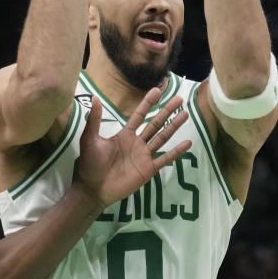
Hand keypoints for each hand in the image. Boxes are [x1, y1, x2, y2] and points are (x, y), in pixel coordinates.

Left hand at [75, 87, 190, 207]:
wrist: (93, 188)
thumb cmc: (90, 164)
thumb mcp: (90, 139)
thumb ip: (94, 120)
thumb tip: (94, 97)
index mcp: (125, 135)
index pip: (139, 115)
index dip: (148, 103)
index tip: (157, 90)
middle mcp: (137, 143)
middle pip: (155, 123)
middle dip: (167, 111)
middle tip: (179, 98)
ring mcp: (144, 156)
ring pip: (162, 138)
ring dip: (174, 126)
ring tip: (185, 114)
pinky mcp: (148, 169)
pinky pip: (165, 159)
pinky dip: (176, 151)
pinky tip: (187, 142)